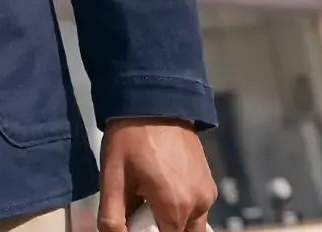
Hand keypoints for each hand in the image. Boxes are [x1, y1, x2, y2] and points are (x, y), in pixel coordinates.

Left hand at [99, 118, 214, 231]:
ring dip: (171, 221)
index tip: (136, 223)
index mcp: (176, 207)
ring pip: (190, 225)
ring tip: (147, 200)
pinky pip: (196, 208)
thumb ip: (112, 218)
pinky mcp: (209, 182)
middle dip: (161, 229)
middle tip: (140, 212)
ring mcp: (207, 192)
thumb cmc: (131, 139)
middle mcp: (199, 204)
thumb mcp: (112, 179)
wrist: (154, 102)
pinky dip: (180, 209)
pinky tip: (159, 190)